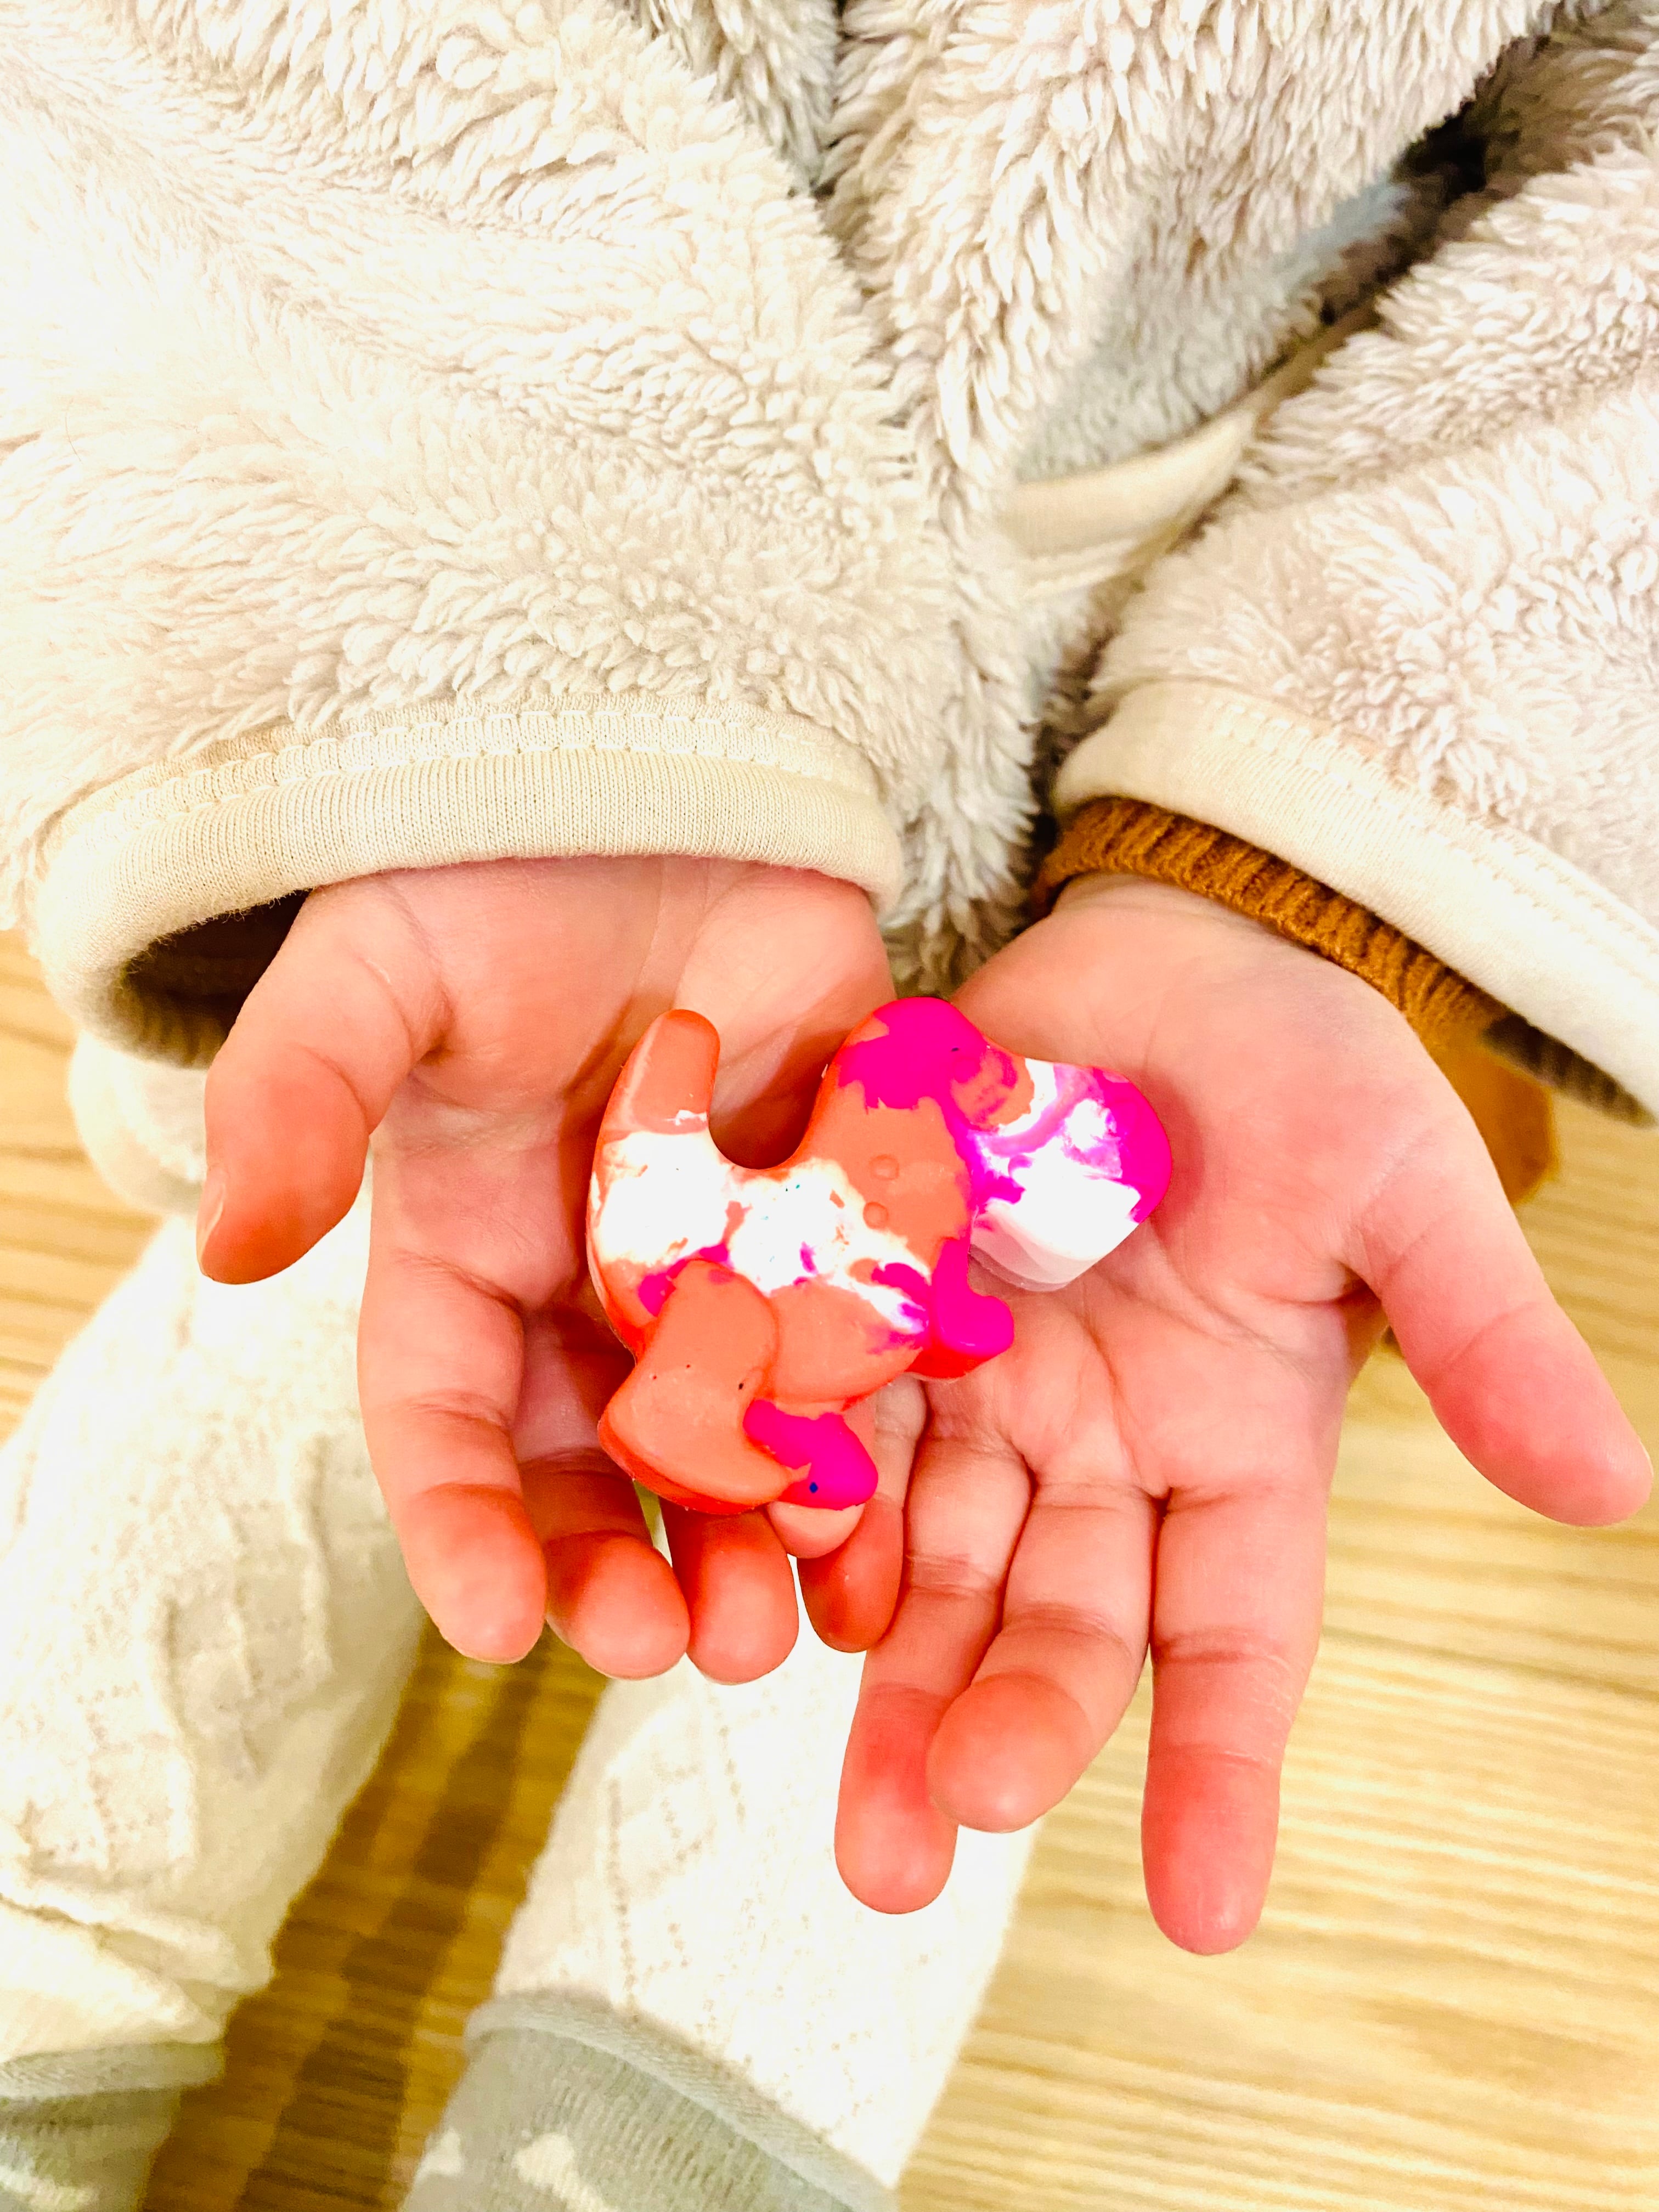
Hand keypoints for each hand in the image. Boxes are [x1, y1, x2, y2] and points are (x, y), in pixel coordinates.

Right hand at [198, 855, 904, 1679]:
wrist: (665, 784)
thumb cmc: (497, 874)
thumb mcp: (372, 976)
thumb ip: (300, 1102)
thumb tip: (230, 1254)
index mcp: (463, 1250)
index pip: (445, 1418)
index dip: (463, 1524)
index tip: (502, 1625)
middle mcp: (588, 1283)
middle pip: (595, 1463)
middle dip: (624, 1565)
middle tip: (671, 1649)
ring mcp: (720, 1260)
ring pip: (732, 1438)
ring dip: (751, 1540)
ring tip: (785, 1626)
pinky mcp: (833, 1218)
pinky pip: (852, 1353)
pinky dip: (867, 1442)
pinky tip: (886, 1522)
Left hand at [836, 875, 1650, 1946]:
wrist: (1146, 949)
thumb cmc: (1291, 1059)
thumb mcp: (1399, 1179)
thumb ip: (1480, 1329)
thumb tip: (1612, 1490)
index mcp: (1241, 1444)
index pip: (1235, 1637)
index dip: (1222, 1770)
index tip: (1204, 1913)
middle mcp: (1106, 1449)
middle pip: (1055, 1625)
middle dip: (1004, 1737)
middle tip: (925, 1856)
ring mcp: (986, 1393)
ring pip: (932, 1566)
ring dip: (889, 1687)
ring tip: (853, 1819)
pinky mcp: (879, 1318)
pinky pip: (836, 1436)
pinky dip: (809, 1515)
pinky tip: (775, 1593)